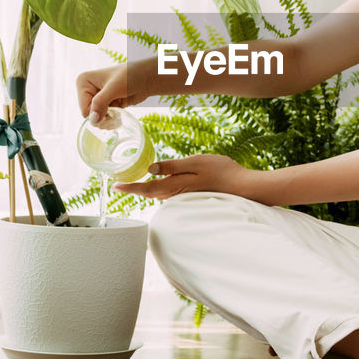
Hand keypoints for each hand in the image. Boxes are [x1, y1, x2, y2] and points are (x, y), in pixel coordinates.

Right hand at [76, 62, 151, 121]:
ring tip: (119, 109)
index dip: (98, 111)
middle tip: (117, 109)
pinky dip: (111, 119)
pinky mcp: (105, 104)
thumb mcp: (115, 87)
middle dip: (103, 116)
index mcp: (83, 82)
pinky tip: (119, 113)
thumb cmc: (131, 76)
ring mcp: (96, 97)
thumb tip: (93, 120)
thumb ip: (101, 102)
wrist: (147, 78)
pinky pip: (103, 119)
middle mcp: (87, 90)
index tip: (112, 104)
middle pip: (89, 115)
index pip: (84, 109)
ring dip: (108, 119)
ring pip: (96, 119)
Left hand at [113, 154, 258, 199]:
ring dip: (146, 188)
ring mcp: (184, 196)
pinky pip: (169, 193)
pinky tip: (160, 181)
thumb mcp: (196, 162)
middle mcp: (177, 194)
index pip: (147, 188)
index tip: (115, 186)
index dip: (130, 187)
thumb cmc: (222, 172)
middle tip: (119, 182)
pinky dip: (159, 188)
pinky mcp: (191, 196)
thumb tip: (150, 169)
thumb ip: (173, 166)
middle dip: (135, 188)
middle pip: (150, 192)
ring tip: (133, 181)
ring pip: (159, 194)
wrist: (243, 187)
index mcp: (176, 185)